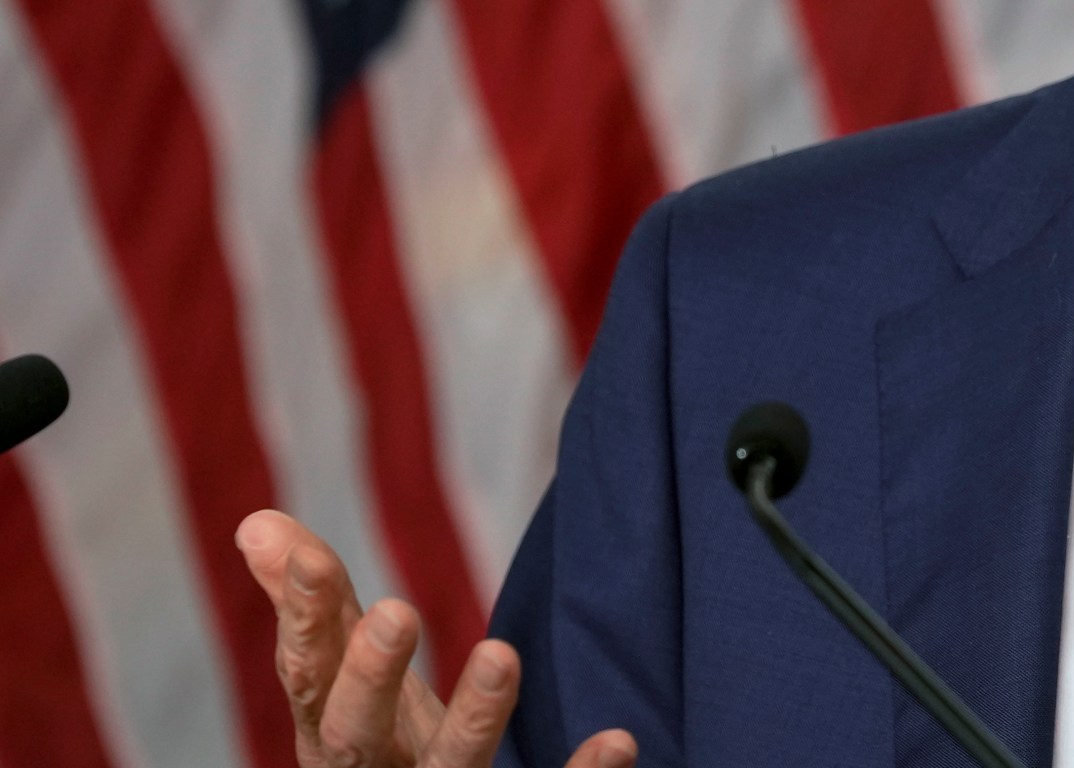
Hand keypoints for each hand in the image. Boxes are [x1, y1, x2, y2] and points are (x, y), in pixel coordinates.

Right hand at [235, 510, 637, 767]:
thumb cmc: (376, 747)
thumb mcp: (343, 682)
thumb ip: (314, 610)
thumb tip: (258, 523)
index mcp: (331, 733)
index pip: (306, 675)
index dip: (303, 621)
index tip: (310, 560)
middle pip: (356, 736)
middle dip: (371, 678)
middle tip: (396, 611)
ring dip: (476, 718)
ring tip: (502, 652)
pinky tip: (619, 738)